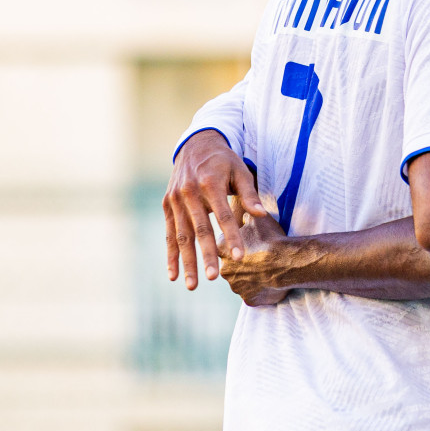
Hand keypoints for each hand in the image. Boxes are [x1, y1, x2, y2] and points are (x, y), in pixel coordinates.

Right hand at [164, 130, 268, 289]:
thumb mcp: (240, 170)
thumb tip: (262, 215)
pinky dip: (171, 255)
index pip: (223, 215)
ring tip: (193, 285)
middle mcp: (189, 192)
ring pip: (181, 236)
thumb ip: (249, 194)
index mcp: (210, 183)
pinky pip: (169, 234)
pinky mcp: (167, 205)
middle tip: (213, 277)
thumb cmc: (224, 161)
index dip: (231, 236)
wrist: (195, 145)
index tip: (239, 257)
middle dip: (206, 255)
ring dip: (186, 262)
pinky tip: (173, 275)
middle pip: (199, 229)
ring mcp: (175, 200)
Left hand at [218, 212, 292, 306]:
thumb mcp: (258, 220)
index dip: (232, 245)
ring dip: (249, 278)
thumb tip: (242, 208)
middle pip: (229, 267)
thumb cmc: (271, 238)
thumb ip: (245, 214)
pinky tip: (268, 283)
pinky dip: (258, 291)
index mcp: (222, 250)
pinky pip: (252, 295)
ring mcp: (237, 287)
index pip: (221, 248)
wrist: (287, 261)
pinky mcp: (249, 299)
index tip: (244, 243)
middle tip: (256, 258)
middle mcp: (225, 270)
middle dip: (240, 264)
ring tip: (265, 270)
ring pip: (240, 282)